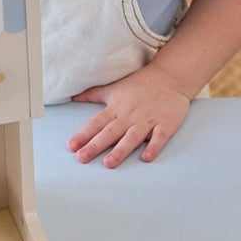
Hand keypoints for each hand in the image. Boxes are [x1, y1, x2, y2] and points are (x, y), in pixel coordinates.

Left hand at [67, 64, 190, 167]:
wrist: (169, 77)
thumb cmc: (139, 84)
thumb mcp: (113, 88)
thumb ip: (93, 94)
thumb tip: (73, 97)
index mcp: (116, 108)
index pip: (96, 122)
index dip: (83, 134)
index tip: (71, 146)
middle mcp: (129, 115)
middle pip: (110, 132)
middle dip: (95, 145)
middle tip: (82, 158)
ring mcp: (147, 120)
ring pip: (132, 137)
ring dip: (120, 150)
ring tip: (108, 163)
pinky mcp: (165, 123)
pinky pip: (159, 137)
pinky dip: (153, 146)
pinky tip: (146, 157)